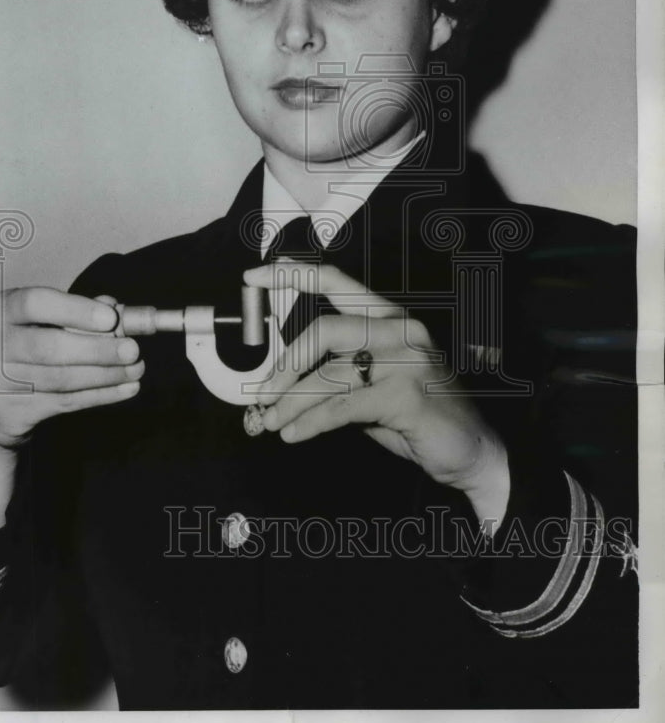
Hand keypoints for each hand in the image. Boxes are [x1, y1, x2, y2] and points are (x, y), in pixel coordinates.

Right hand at [0, 287, 143, 449]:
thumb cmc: (26, 346)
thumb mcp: (42, 321)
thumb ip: (78, 312)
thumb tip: (116, 309)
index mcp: (1, 309)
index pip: (35, 303)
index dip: (75, 310)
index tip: (111, 318)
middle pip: (48, 347)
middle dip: (97, 349)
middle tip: (132, 350)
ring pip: (61, 379)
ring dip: (106, 375)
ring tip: (136, 369)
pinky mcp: (13, 410)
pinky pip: (66, 402)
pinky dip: (101, 395)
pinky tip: (126, 388)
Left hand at [244, 261, 508, 522]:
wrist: (469, 447)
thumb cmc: (415, 412)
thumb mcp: (372, 382)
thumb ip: (335, 371)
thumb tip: (278, 381)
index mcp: (388, 317)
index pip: (335, 282)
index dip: (292, 275)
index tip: (254, 276)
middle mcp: (399, 330)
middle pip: (324, 330)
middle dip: (286, 363)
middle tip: (263, 393)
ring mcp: (406, 360)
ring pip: (328, 375)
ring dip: (291, 402)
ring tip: (271, 422)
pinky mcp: (406, 396)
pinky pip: (341, 407)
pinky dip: (310, 423)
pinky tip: (294, 434)